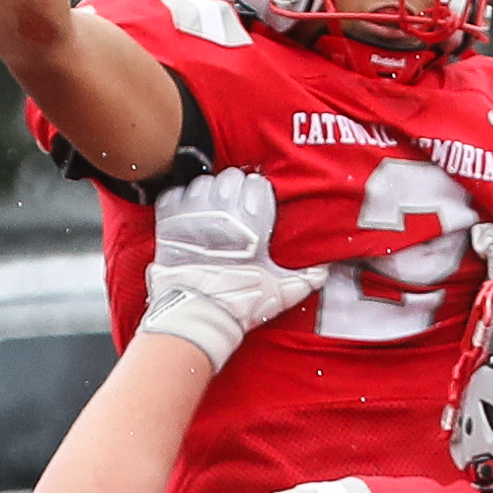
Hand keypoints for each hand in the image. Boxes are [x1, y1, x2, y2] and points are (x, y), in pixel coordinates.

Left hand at [140, 169, 325, 370]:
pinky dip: (179, 201)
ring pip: (203, 182)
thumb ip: (306, 277)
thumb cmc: (240, 304)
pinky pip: (174, 194)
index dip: (257, 194)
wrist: (198, 315)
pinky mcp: (169, 220)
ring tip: (210, 212)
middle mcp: (223, 210)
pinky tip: (187, 215)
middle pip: (230, 177)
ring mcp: (193, 212)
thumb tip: (323, 271)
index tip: (255, 206)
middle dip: (233, 189)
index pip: (257, 185)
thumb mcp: (281, 292)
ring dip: (207, 193)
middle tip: (233, 208)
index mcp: (252, 221)